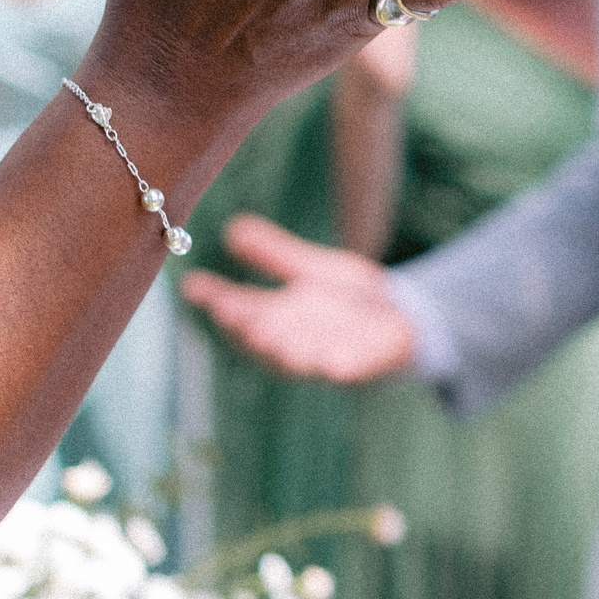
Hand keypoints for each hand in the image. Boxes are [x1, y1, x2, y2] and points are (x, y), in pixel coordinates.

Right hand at [181, 214, 418, 381]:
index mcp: (279, 318)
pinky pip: (348, 370)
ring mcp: (327, 355)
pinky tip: (332, 364)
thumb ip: (275, 255)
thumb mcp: (311, 270)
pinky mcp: (363, 365)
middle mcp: (296, 341)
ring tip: (263, 333)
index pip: (240, 309)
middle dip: (243, 326)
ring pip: (297, 359)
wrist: (406, 321)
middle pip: (261, 339)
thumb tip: (232, 228)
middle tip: (226, 310)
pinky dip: (338, 368)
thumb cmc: (351, 300)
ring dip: (280, 350)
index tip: (192, 284)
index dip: (215, 299)